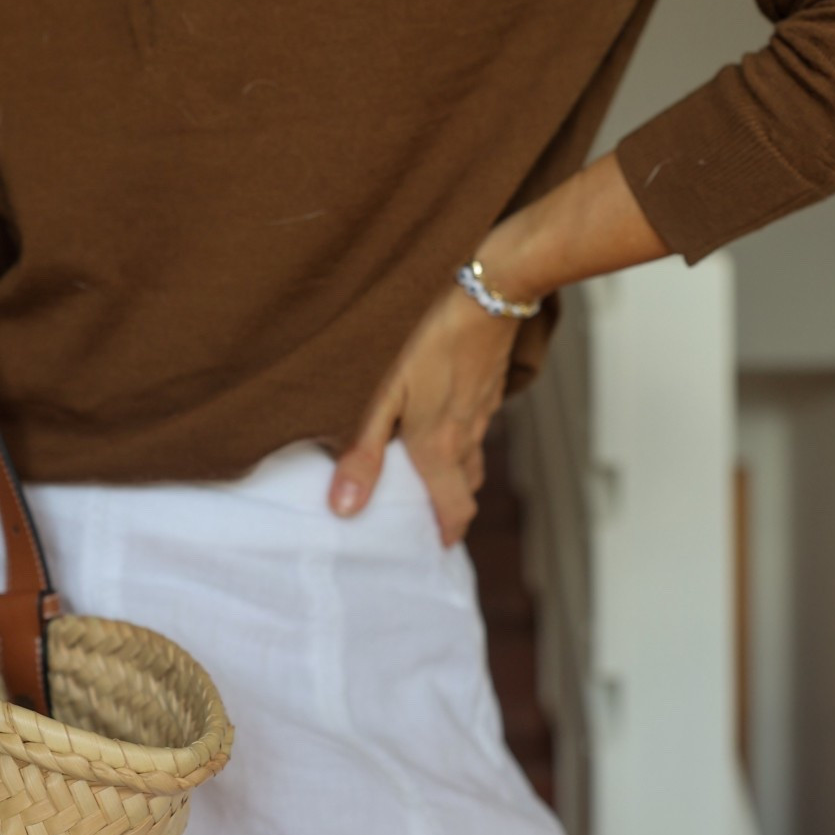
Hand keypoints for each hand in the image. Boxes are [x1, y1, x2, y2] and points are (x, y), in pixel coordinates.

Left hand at [328, 262, 523, 547]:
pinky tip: (444, 414)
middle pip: (467, 484)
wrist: (489, 286)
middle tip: (430, 514)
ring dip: (457, 469)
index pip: (454, 507)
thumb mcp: (381, 393)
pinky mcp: (488, 381)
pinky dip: (464, 433)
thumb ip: (362, 450)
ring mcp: (482, 407)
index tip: (438, 547)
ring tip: (432, 471)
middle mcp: (467, 433)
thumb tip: (346, 509)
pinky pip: (478, 421)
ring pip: (473, 452)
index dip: (448, 532)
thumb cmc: (427, 335)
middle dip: (452, 504)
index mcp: (439, 446)